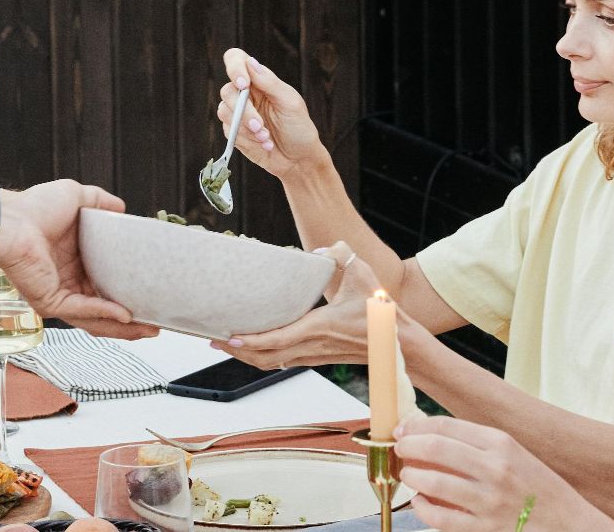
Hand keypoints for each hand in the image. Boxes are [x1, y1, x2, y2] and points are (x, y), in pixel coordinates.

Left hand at [0, 180, 158, 339]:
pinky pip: (82, 311)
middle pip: (103, 310)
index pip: (102, 284)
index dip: (126, 291)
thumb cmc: (33, 208)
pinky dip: (104, 313)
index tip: (149, 294)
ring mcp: (58, 294)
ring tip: (147, 329)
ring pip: (95, 318)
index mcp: (71, 261)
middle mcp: (66, 281)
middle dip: (129, 322)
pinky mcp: (50, 301)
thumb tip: (122, 207)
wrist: (10, 221)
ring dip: (122, 327)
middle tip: (154, 324)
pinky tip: (124, 314)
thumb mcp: (76, 198)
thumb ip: (99, 201)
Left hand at [212, 242, 378, 367]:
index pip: (278, 339)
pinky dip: (265, 356)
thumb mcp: (362, 272)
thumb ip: (339, 254)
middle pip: (266, 357)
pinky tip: (256, 346)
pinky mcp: (318, 358)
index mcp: (320, 327)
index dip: (252, 341)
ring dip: (248, 356)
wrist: (398, 342)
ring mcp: (314, 355)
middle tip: (215, 340)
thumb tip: (319, 250)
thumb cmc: (380, 310)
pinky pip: (284, 361)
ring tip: (228, 344)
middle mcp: (313, 345)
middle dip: (238, 351)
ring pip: (273, 363)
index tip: (231, 337)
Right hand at [219, 48, 330, 180]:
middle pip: (228, 90)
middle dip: (244, 111)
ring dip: (245, 128)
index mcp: (260, 80)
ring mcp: (238, 113)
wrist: (298, 159)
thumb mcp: (290, 103)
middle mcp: (246, 94)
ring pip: (224, 111)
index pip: (236, 60)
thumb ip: (270, 83)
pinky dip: (246, 139)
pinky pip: (228, 130)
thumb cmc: (299, 128)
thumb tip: (250, 62)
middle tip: (260, 127)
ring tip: (266, 138)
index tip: (243, 84)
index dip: (234, 68)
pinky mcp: (234, 132)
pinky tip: (263, 144)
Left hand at [393, 418, 611, 531]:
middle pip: (435, 448)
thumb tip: (429, 432)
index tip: (404, 430)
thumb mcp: (513, 453)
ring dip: (411, 476)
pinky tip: (421, 503)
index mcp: (501, 443)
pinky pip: (440, 519)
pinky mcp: (484, 529)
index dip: (417, 426)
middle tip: (400, 449)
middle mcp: (495, 468)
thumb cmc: (539, 488)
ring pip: (432, 483)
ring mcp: (488, 501)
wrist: (569, 524)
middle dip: (408, 447)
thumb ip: (476, 443)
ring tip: (409, 474)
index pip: (446, 425)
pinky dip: (422, 509)